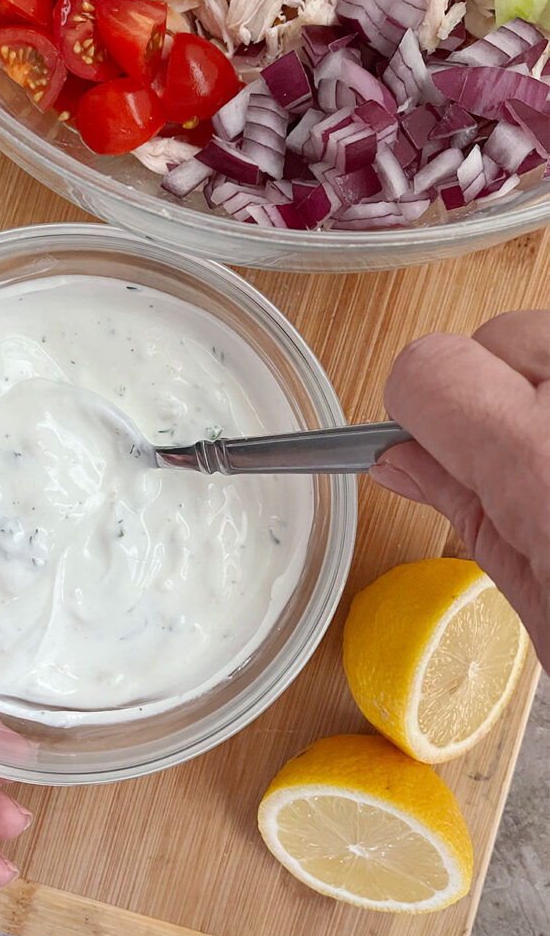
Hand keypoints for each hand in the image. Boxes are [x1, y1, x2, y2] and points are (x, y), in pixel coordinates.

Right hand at [371, 310, 549, 670]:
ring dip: (543, 385)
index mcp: (538, 462)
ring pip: (547, 336)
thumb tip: (400, 459)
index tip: (423, 441)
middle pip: (497, 335)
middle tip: (521, 465)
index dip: (417, 407)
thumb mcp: (540, 600)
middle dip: (493, 389)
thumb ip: (465, 510)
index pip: (428, 369)